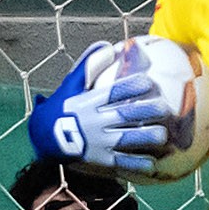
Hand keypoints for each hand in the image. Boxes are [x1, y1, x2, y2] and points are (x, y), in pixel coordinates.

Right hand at [25, 42, 165, 174]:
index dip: (131, 86)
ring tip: (163, 135)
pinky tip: (151, 164)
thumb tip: (108, 45)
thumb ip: (90, 65)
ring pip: (126, 139)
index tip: (149, 82)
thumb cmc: (61, 108)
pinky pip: (120, 162)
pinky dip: (136, 164)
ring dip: (146, 137)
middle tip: (165, 108)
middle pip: (124, 114)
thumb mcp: (70, 85)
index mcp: (89, 102)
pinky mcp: (99, 159)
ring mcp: (98, 142)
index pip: (113, 92)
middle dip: (146, 111)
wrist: (42, 139)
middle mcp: (94, 121)